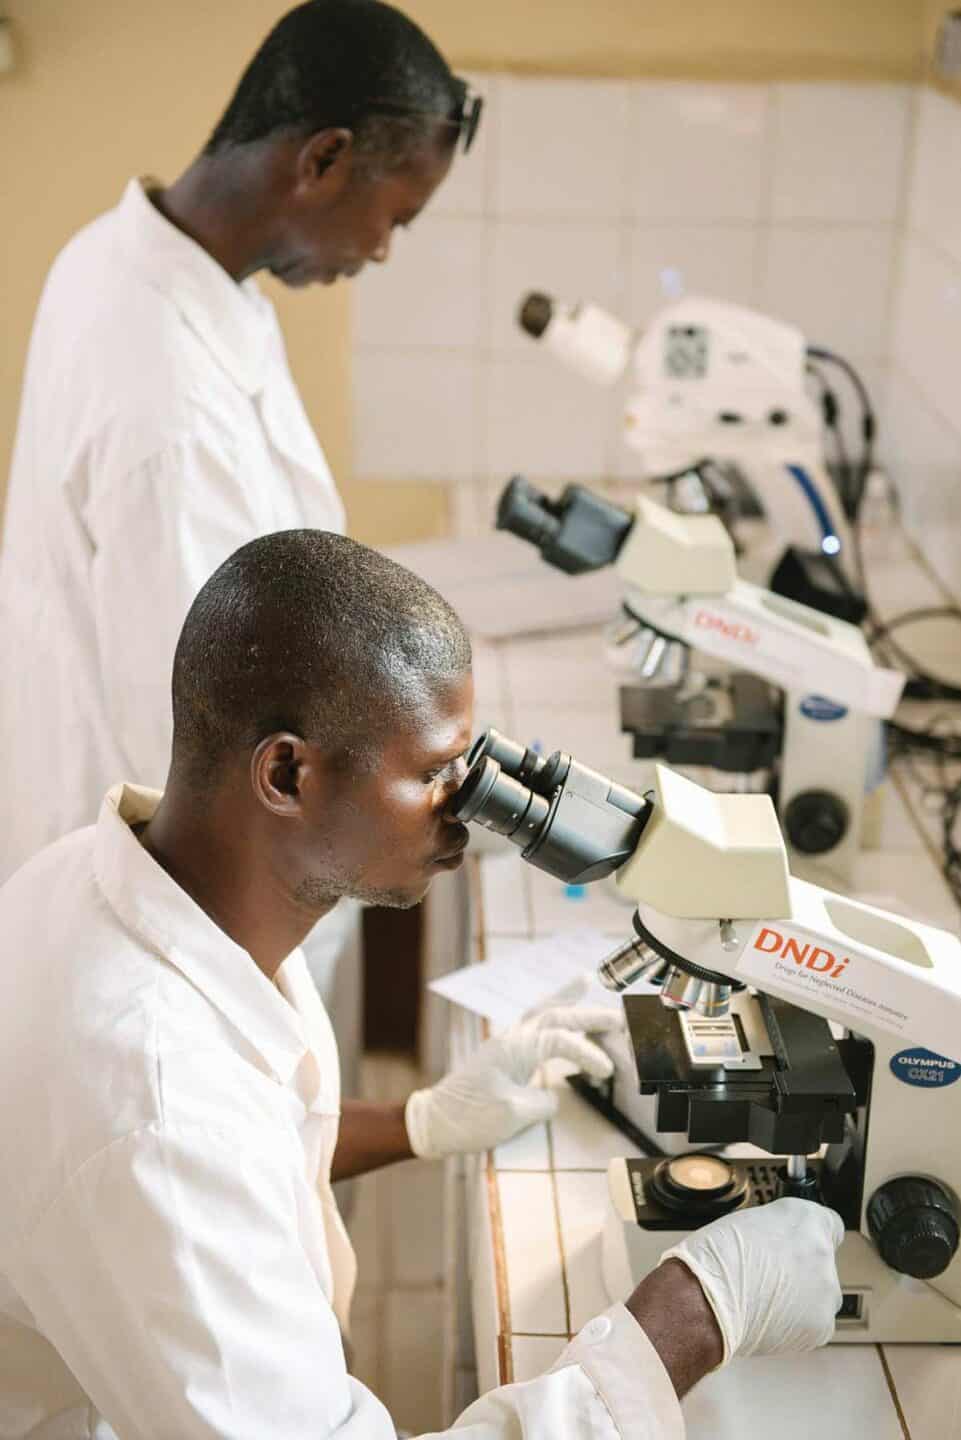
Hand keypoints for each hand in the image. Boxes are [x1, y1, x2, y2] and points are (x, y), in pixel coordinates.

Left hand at [404, 1006, 622, 1158]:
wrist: (433, 1122)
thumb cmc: (468, 1118)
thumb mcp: (511, 1115)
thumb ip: (541, 1102)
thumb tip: (552, 1096)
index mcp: (513, 1049)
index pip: (560, 1040)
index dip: (587, 1053)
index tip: (607, 1071)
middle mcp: (510, 1039)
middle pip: (554, 1014)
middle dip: (588, 1014)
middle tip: (618, 1015)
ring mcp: (506, 1045)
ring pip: (541, 1012)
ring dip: (565, 999)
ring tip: (584, 979)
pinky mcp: (503, 1055)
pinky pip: (533, 1026)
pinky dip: (550, 1015)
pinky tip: (558, 1013)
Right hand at [659, 1198, 844, 1362]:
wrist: (705, 1300)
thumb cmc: (715, 1259)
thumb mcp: (747, 1222)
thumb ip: (778, 1231)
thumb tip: (783, 1243)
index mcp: (805, 1218)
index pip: (830, 1223)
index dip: (811, 1236)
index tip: (800, 1245)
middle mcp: (822, 1252)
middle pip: (822, 1262)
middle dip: (802, 1269)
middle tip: (770, 1275)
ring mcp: (825, 1291)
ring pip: (820, 1294)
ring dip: (801, 1297)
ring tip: (765, 1300)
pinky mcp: (822, 1325)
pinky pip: (816, 1322)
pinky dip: (797, 1323)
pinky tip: (769, 1317)